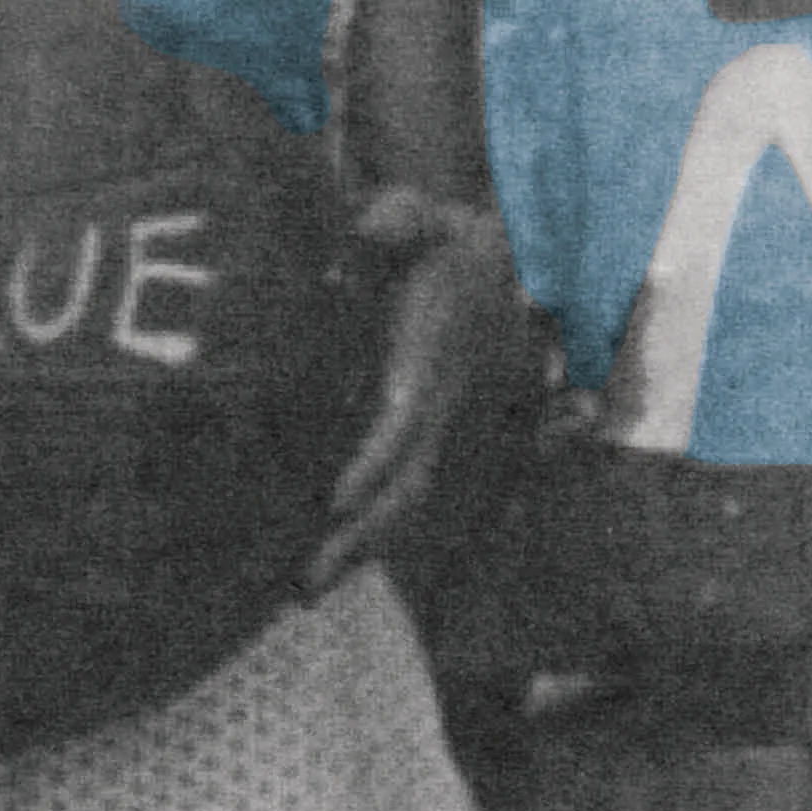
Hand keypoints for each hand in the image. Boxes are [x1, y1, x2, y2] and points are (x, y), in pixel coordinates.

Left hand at [297, 191, 524, 605]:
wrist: (507, 265)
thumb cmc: (446, 243)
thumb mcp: (423, 218)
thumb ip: (396, 223)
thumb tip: (364, 234)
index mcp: (435, 359)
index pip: (406, 419)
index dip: (375, 462)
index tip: (336, 499)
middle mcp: (444, 408)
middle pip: (409, 485)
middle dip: (362, 537)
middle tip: (306, 584)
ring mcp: (447, 433)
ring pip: (409, 502)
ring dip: (362, 549)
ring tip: (304, 592)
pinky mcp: (435, 443)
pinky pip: (407, 495)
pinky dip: (373, 532)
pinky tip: (329, 566)